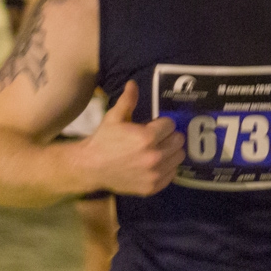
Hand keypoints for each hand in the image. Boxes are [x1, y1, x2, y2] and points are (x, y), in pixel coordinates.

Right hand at [74, 81, 184, 196]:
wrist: (91, 168)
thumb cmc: (103, 140)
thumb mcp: (114, 117)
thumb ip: (128, 100)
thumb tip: (133, 83)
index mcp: (147, 137)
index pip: (171, 125)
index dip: (162, 124)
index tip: (153, 126)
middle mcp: (154, 157)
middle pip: (179, 141)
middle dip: (169, 136)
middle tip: (158, 138)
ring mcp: (154, 174)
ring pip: (179, 157)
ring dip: (171, 152)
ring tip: (158, 150)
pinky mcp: (153, 187)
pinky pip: (172, 174)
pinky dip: (167, 168)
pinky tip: (155, 164)